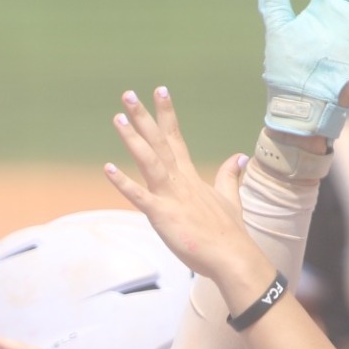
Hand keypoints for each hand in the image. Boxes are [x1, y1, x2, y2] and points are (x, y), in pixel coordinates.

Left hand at [103, 87, 264, 290]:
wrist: (232, 257)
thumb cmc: (228, 232)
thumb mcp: (230, 198)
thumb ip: (229, 176)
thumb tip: (239, 157)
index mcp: (190, 177)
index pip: (175, 138)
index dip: (166, 114)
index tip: (159, 91)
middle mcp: (180, 181)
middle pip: (159, 142)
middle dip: (143, 117)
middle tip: (128, 94)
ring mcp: (171, 196)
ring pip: (149, 160)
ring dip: (133, 139)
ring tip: (117, 118)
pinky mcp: (162, 215)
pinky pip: (139, 197)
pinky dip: (123, 183)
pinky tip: (108, 169)